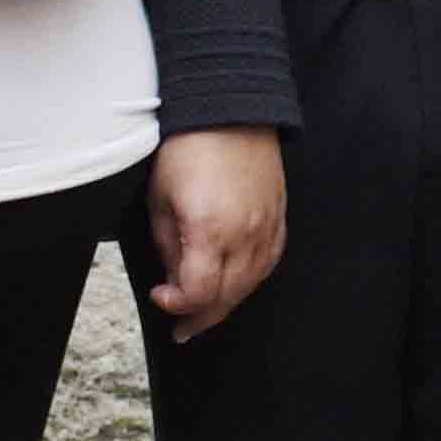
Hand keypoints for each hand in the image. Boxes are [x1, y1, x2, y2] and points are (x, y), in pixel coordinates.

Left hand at [148, 127, 287, 337]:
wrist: (229, 111)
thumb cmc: (187, 149)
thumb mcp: (160, 199)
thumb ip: (168, 246)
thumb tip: (174, 279)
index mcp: (211, 230)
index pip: (200, 292)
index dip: (178, 305)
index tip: (160, 297)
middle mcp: (245, 234)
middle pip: (228, 296)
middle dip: (201, 316)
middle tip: (182, 329)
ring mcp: (267, 226)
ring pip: (251, 283)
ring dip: (227, 303)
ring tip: (206, 313)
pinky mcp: (279, 216)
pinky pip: (269, 262)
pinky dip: (251, 280)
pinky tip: (237, 284)